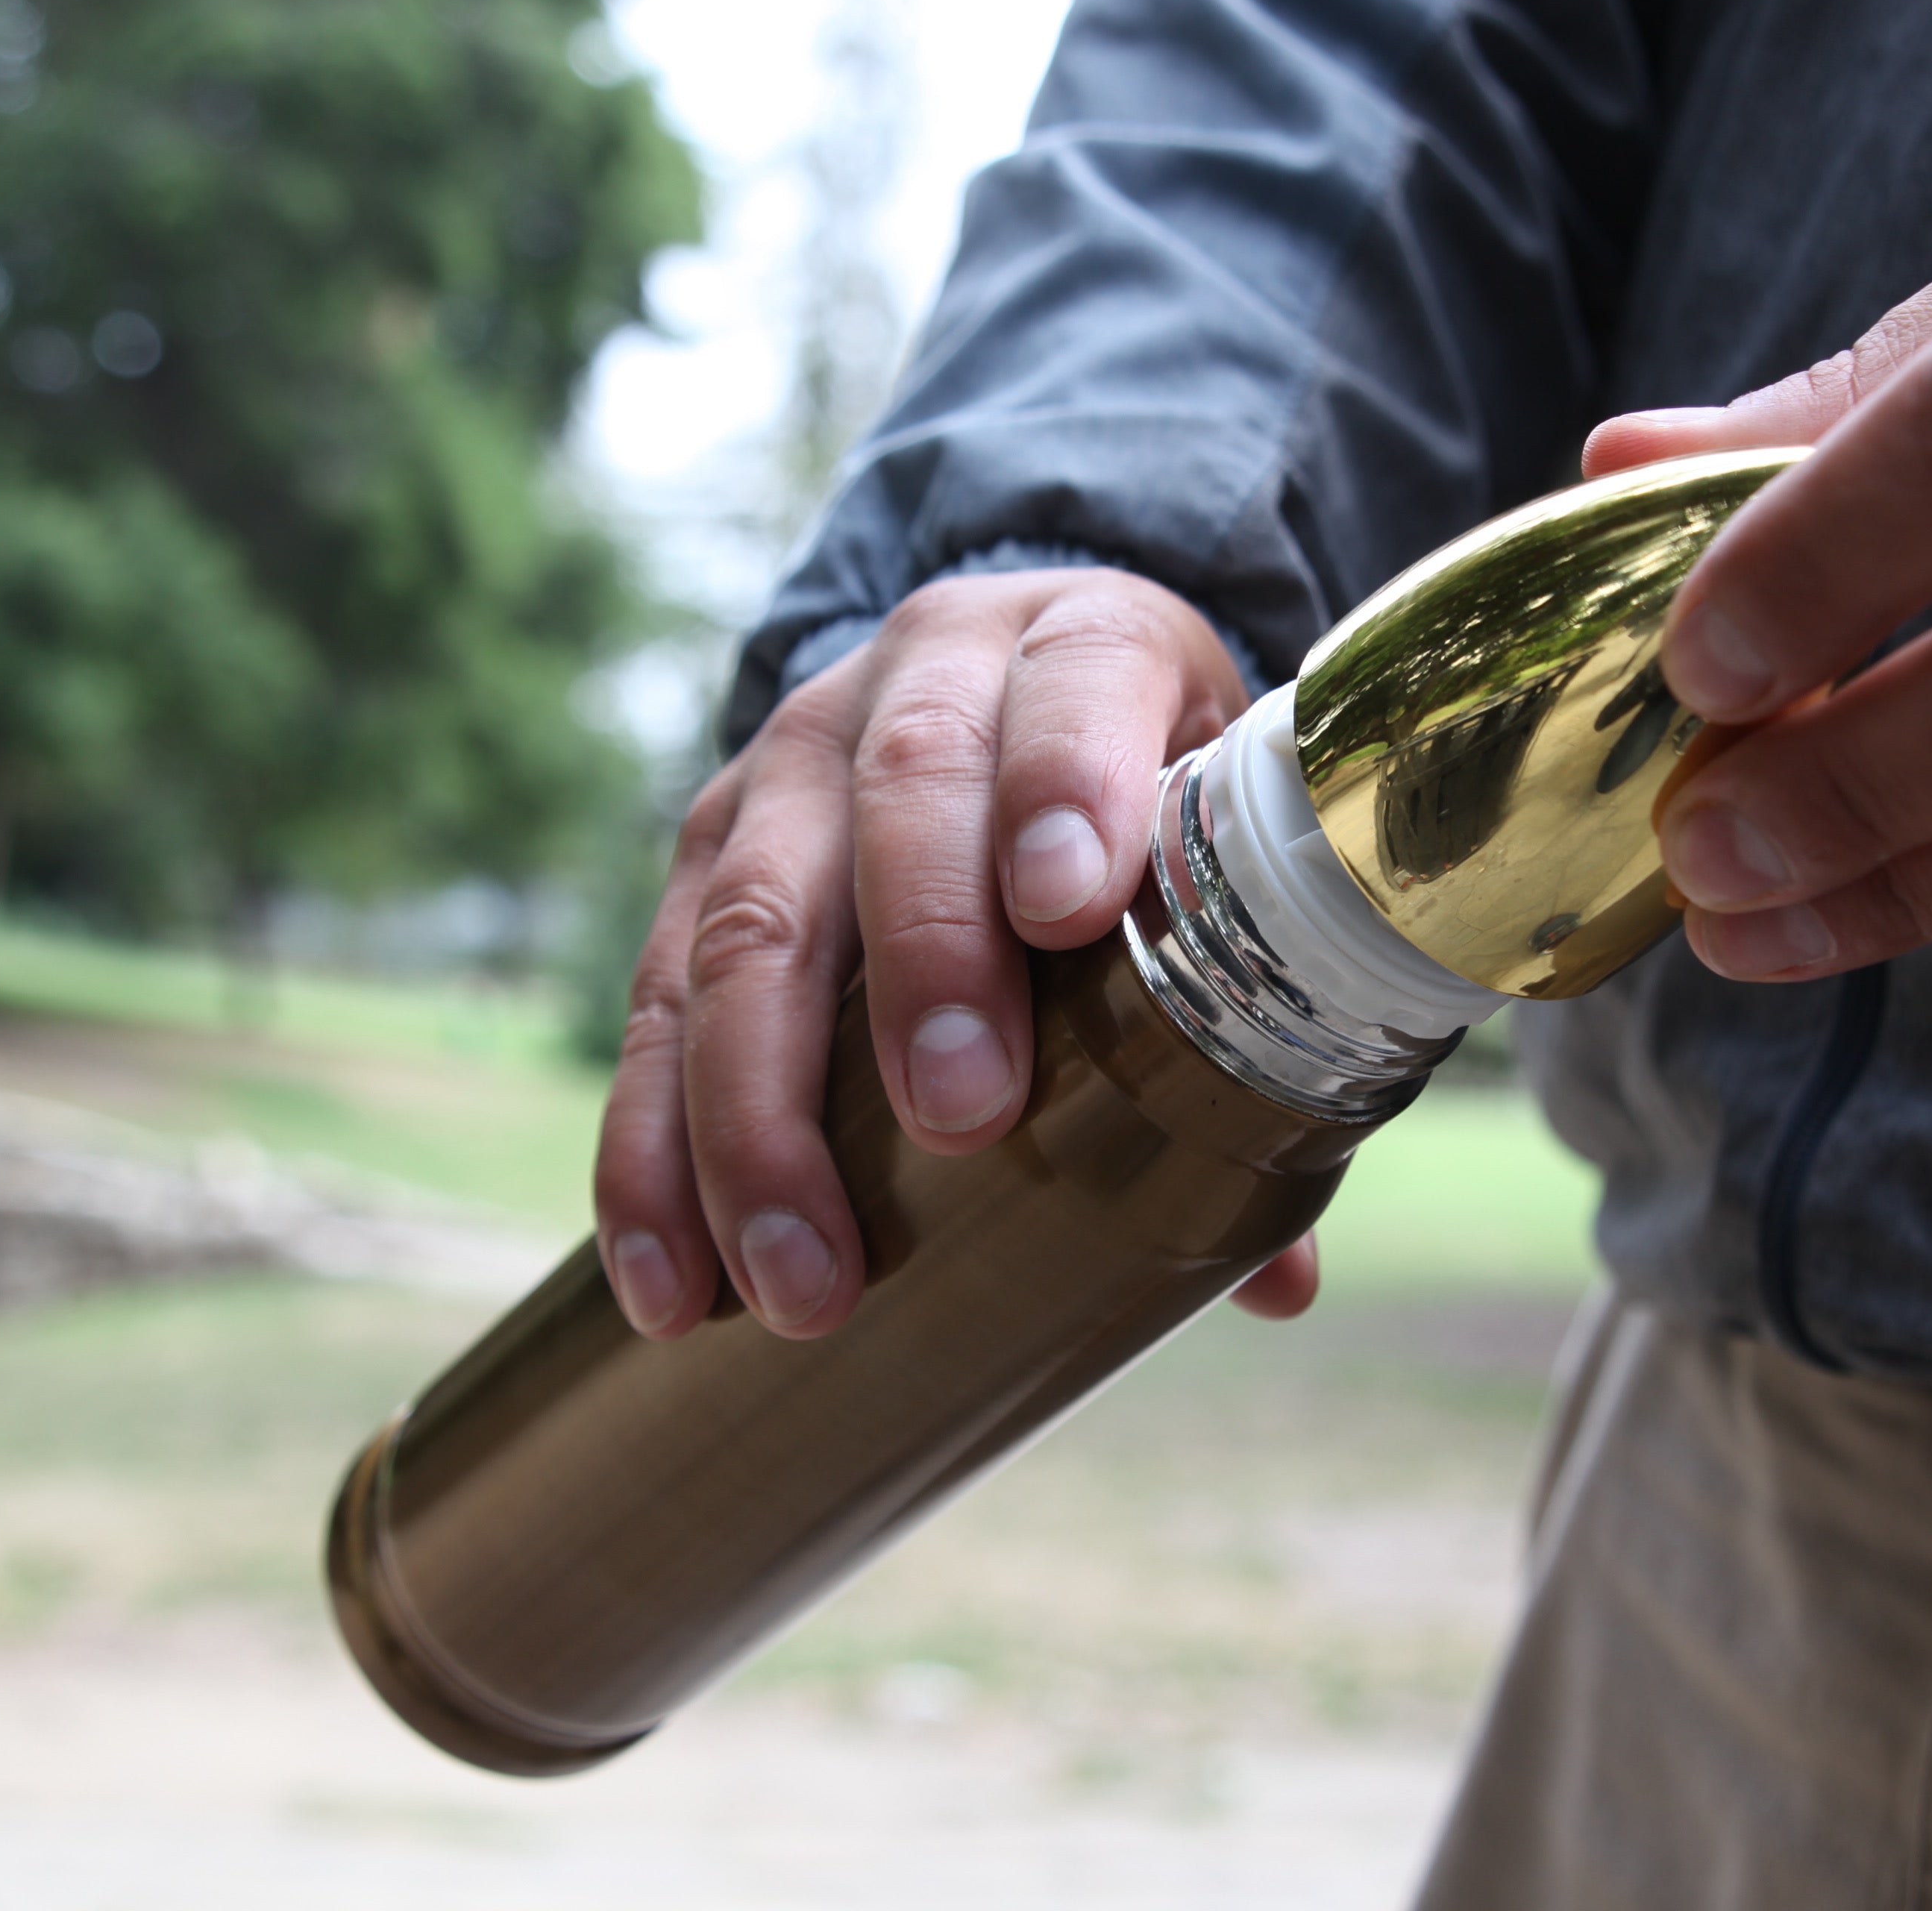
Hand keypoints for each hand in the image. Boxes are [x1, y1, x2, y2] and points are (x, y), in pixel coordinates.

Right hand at [590, 566, 1319, 1339]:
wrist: (1017, 689)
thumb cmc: (1150, 804)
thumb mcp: (1222, 850)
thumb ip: (1256, 1033)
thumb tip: (1280, 1288)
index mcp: (1085, 643)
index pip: (1080, 682)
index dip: (1068, 781)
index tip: (1070, 907)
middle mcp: (925, 677)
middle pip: (902, 795)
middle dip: (925, 963)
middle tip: (961, 1119)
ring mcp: (790, 763)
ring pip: (750, 919)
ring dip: (763, 1112)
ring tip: (803, 1278)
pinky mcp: (704, 853)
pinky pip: (655, 1002)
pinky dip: (652, 1153)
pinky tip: (674, 1283)